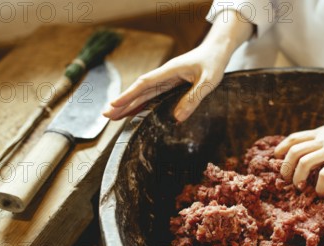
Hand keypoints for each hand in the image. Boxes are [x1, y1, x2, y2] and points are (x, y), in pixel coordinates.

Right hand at [103, 9, 252, 121]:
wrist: (217, 50)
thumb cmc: (214, 62)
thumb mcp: (209, 81)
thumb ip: (194, 98)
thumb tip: (177, 118)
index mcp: (170, 71)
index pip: (144, 84)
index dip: (129, 95)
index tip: (114, 104)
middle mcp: (165, 75)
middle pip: (139, 90)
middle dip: (122, 102)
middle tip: (106, 115)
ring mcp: (166, 80)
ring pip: (144, 94)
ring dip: (128, 104)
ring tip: (113, 116)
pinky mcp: (171, 84)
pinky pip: (153, 96)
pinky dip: (141, 104)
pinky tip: (133, 112)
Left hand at [275, 74, 323, 194]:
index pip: (296, 137)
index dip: (282, 147)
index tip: (276, 156)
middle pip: (294, 151)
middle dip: (285, 166)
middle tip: (286, 179)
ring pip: (304, 162)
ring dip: (298, 177)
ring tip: (299, 187)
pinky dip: (319, 185)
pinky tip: (321, 193)